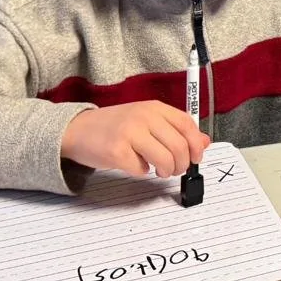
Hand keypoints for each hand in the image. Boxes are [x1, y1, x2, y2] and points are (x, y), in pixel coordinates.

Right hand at [60, 101, 210, 177]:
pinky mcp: (117, 151)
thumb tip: (204, 142)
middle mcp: (144, 117)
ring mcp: (130, 133)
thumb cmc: (114, 126)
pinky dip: (142, 172)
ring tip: (159, 170)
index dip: (196, 144)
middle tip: (175, 169)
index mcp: (154, 107)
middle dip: (182, 164)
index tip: (196, 156)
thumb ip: (174, 129)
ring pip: (165, 160)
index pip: (187, 124)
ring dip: (166, 171)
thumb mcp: (146, 120)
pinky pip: (141, 170)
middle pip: (179, 146)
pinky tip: (135, 165)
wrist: (77, 129)